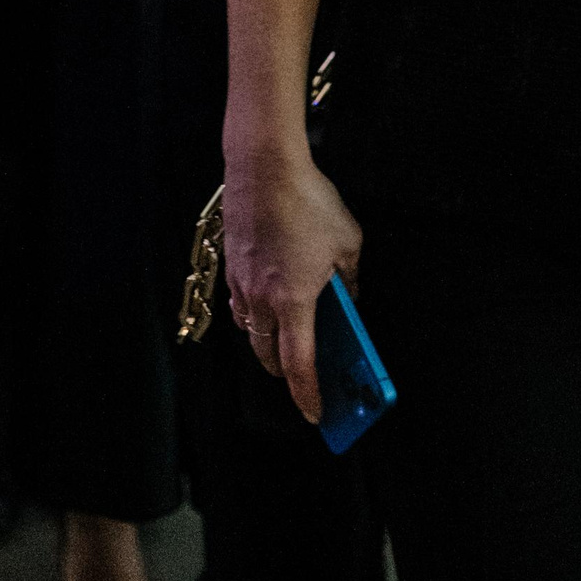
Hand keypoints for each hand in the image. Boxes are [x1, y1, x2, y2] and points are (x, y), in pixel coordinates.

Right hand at [221, 148, 361, 424]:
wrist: (263, 167)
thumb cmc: (308, 201)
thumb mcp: (348, 242)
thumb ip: (349, 280)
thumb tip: (348, 298)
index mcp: (294, 301)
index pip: (299, 365)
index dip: (307, 394)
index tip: (316, 414)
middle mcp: (262, 300)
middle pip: (269, 356)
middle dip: (287, 372)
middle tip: (305, 375)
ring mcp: (242, 284)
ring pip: (252, 331)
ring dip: (268, 343)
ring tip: (288, 339)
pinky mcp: (231, 265)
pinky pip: (241, 305)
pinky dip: (254, 315)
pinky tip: (269, 301)